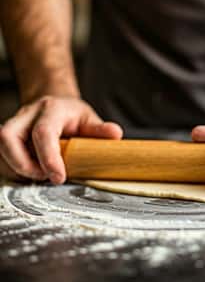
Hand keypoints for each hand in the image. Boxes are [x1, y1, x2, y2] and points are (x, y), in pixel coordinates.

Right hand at [0, 96, 122, 183]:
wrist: (54, 104)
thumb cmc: (72, 114)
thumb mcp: (89, 118)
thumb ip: (100, 129)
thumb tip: (116, 134)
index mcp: (51, 109)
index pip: (43, 132)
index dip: (48, 157)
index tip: (59, 177)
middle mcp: (28, 114)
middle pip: (9, 137)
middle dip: (23, 164)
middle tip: (44, 178)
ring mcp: (15, 123)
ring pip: (2, 145)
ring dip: (17, 167)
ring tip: (40, 175)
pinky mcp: (9, 135)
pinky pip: (3, 153)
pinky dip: (15, 167)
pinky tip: (32, 171)